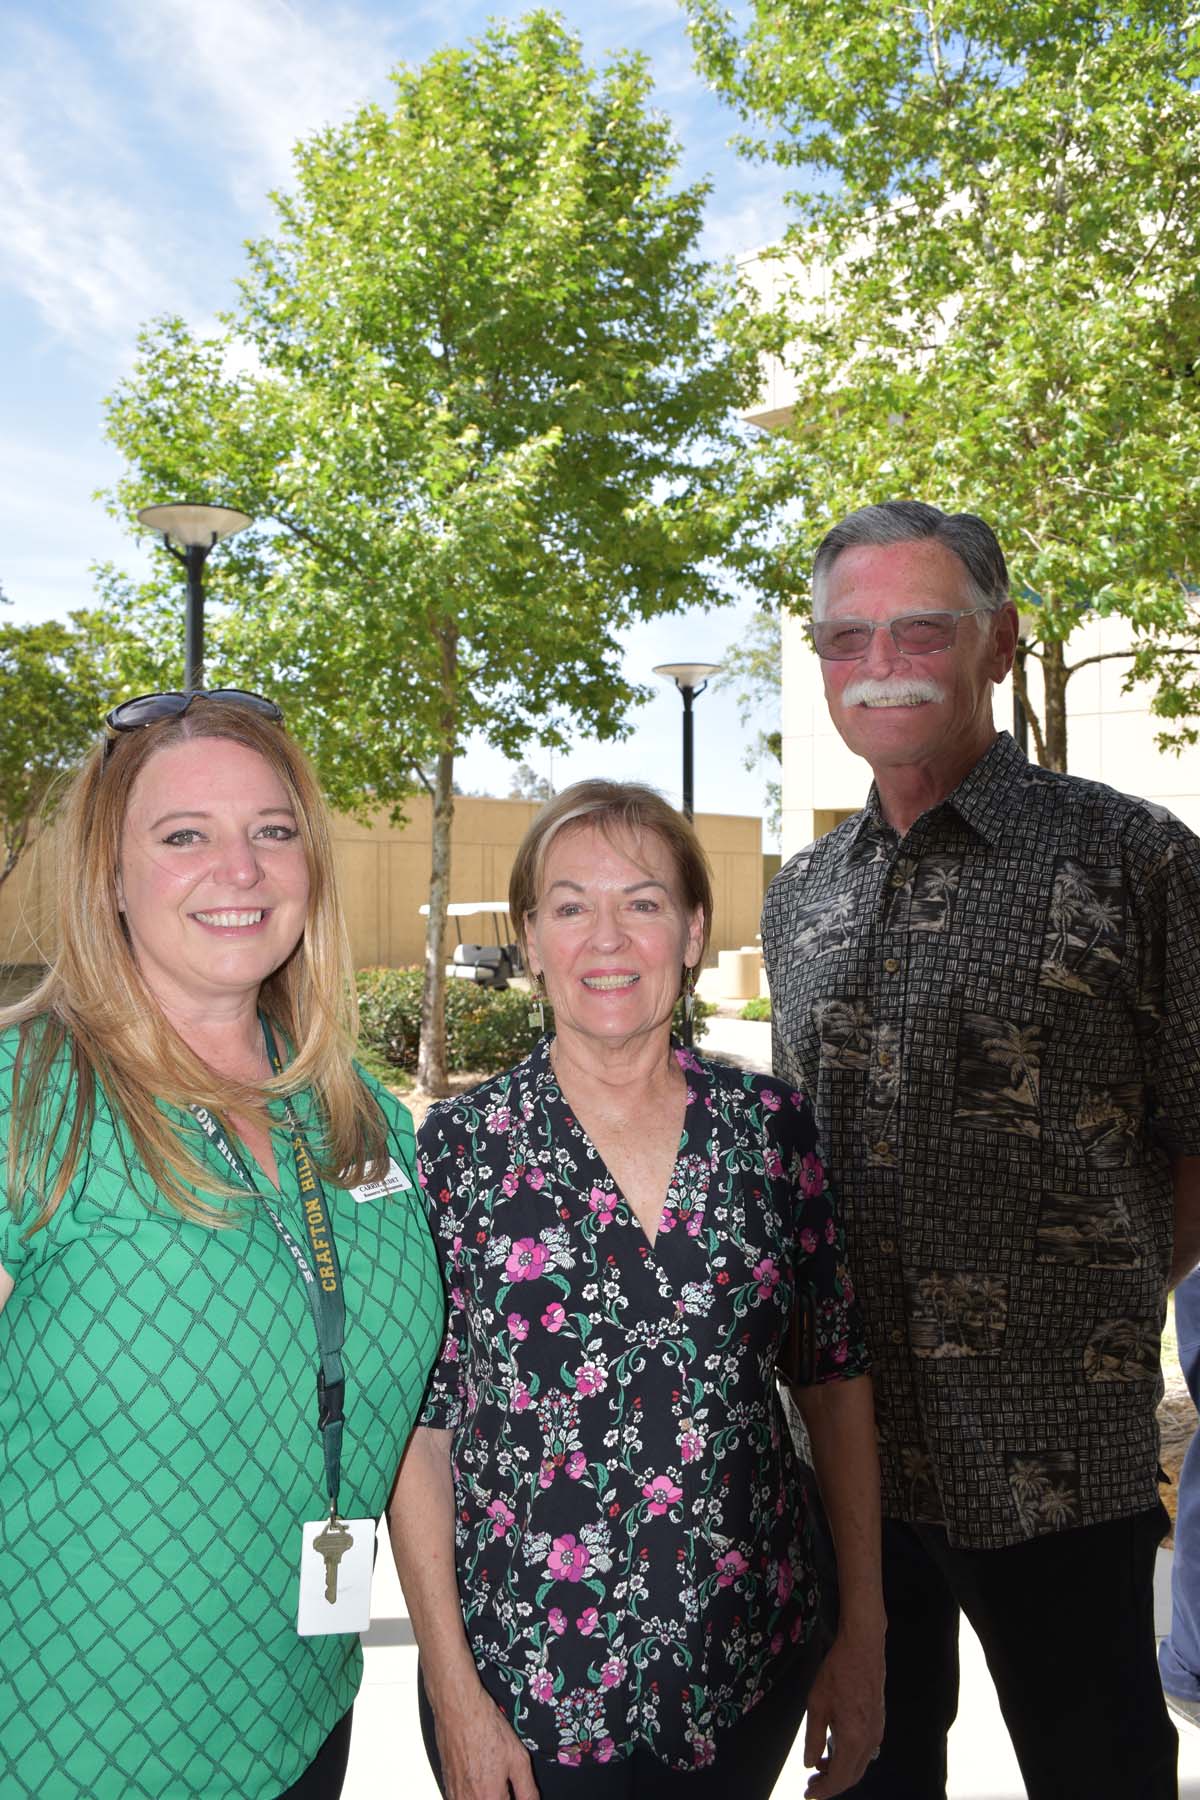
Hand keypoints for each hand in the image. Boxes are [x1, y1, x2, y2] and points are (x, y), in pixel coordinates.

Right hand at [431, 1679, 538, 1799]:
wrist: (459, 1708)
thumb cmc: (486, 1728)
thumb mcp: (519, 1759)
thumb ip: (527, 1790)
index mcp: (490, 1797)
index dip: (514, 1799)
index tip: (513, 1791)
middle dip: (500, 1797)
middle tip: (506, 1786)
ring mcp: (454, 1794)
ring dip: (486, 1796)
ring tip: (492, 1776)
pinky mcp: (446, 1784)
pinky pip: (461, 1798)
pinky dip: (472, 1794)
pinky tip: (479, 1777)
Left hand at [802, 1622, 885, 1797]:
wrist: (863, 1647)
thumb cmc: (838, 1672)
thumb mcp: (817, 1704)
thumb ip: (813, 1738)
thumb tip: (809, 1764)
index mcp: (854, 1739)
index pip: (839, 1778)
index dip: (823, 1790)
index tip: (809, 1794)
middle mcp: (870, 1740)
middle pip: (852, 1776)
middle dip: (831, 1784)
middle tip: (811, 1784)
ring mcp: (877, 1731)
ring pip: (859, 1764)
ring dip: (840, 1770)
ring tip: (819, 1766)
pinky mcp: (879, 1722)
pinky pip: (864, 1750)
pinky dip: (849, 1756)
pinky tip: (833, 1747)